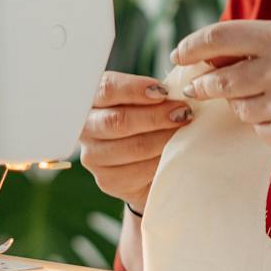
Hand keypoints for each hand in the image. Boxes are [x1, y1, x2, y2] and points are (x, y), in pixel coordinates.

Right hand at [78, 70, 193, 211]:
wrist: (139, 159)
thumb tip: (180, 90)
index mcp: (92, 99)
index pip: (107, 89)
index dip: (135, 89)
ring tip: (184, 131)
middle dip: (155, 116)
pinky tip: (174, 153)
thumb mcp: (143, 99)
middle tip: (183, 112)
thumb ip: (153, 93)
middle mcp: (86, 128)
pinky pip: (139, 171)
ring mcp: (93, 157)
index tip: (163, 91)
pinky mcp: (107, 180)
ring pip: (132, 147)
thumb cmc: (144, 119)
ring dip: (164, 138)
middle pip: (118, 121)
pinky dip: (161, 161)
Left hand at [168, 20, 270, 163]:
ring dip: (247, 106)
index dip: (192, 46)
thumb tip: (211, 57)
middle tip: (195, 88)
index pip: (218, 37)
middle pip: (219, 80)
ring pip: (239, 109)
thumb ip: (262, 47)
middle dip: (203, 85)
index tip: (178, 55)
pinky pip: (261, 132)